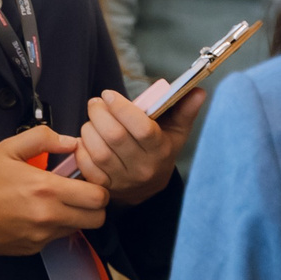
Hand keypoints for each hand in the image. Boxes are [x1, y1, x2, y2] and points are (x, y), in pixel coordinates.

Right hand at [0, 127, 107, 256]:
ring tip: (54, 201)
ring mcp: (39, 237)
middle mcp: (47, 217)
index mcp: (46, 189)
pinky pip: (54, 239)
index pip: (98, 197)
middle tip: (80, 192)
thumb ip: (43, 139)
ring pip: (77, 229)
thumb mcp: (7, 148)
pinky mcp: (30, 249)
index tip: (87, 179)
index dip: (99, 187)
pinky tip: (34, 214)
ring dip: (74, 216)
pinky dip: (53, 227)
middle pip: (97, 219)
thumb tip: (70, 141)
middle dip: (95, 205)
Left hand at [70, 86, 202, 205]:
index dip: (122, 109)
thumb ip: (185, 110)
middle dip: (99, 113)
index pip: (142, 128)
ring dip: (89, 129)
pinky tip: (87, 138)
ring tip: (92, 119)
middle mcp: (143, 168)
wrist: (148, 188)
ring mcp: (123, 180)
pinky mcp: (105, 187)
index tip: (109, 95)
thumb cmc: (161, 150)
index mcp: (160, 151)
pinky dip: (82, 148)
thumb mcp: (176, 131)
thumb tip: (199, 91)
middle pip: (115, 136)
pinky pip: (86, 166)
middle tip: (96, 103)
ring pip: (98, 150)